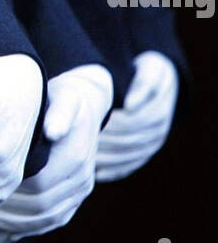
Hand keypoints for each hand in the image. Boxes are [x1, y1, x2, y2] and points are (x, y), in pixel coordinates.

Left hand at [0, 65, 111, 242]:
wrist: (85, 106)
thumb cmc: (64, 100)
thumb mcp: (63, 98)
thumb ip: (59, 113)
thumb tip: (53, 130)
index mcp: (75, 159)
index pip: (40, 186)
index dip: (11, 192)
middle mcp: (80, 181)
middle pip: (41, 208)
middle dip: (8, 212)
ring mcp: (77, 194)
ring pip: (45, 220)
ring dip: (14, 225)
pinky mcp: (71, 201)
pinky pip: (49, 222)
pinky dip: (24, 230)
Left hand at [96, 51, 177, 181]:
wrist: (162, 81)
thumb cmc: (150, 71)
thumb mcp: (151, 70)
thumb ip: (143, 84)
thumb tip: (130, 105)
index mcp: (158, 112)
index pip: (131, 123)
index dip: (110, 123)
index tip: (90, 121)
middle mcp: (157, 132)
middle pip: (126, 142)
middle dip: (103, 142)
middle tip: (79, 141)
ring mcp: (152, 145)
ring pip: (126, 156)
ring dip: (106, 158)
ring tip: (83, 156)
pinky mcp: (145, 153)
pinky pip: (129, 165)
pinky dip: (113, 170)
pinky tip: (96, 173)